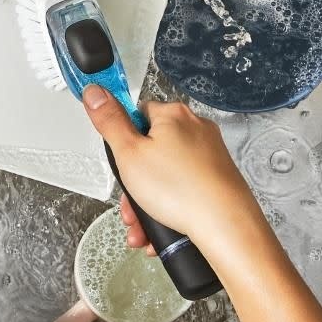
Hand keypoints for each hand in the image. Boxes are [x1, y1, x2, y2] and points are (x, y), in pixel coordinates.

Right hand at [82, 86, 259, 248]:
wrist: (226, 227)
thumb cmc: (182, 190)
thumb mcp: (129, 154)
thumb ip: (109, 121)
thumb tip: (95, 92)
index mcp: (173, 115)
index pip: (137, 114)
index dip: (123, 141)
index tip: (120, 161)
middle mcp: (195, 130)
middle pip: (150, 151)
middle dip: (134, 184)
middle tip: (130, 205)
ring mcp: (209, 155)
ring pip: (166, 176)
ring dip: (148, 202)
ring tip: (142, 227)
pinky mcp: (217, 179)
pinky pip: (183, 190)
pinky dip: (169, 208)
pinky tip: (161, 229)